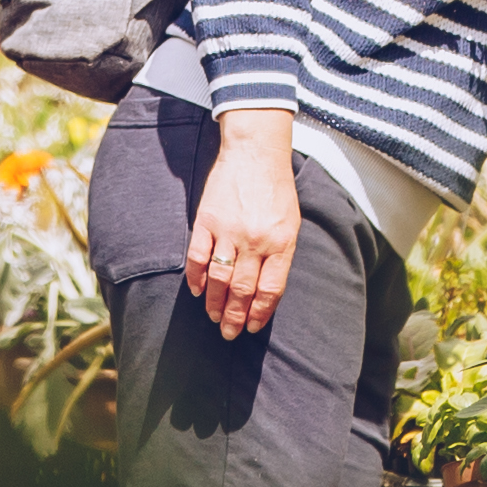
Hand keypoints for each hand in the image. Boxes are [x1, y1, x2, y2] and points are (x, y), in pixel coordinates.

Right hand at [188, 107, 301, 338]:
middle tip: (228, 333)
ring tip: (213, 317)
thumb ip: (280, 255)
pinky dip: (195, 277)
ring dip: (214, 303)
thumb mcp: (291, 223)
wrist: (256, 153)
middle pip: (242, 290)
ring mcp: (229, 230)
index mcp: (281, 242)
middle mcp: (255, 240)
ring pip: (218, 278)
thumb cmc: (277, 190)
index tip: (252, 327)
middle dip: (234, 316)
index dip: (260, 313)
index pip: (270, 289)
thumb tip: (265, 292)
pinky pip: (197, 256)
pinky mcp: (206, 220)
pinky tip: (196, 291)